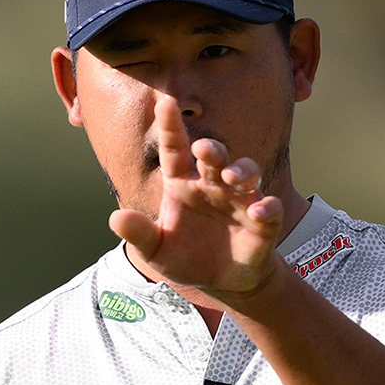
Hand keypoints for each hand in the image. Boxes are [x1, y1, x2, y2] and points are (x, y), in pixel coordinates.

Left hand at [109, 96, 283, 296]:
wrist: (221, 282)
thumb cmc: (186, 257)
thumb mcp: (156, 250)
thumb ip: (139, 234)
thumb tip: (115, 219)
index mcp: (183, 184)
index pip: (176, 150)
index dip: (172, 127)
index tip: (166, 102)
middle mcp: (213, 185)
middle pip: (214, 157)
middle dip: (212, 150)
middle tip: (204, 149)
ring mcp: (240, 201)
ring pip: (247, 173)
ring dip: (243, 171)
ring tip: (232, 178)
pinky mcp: (262, 222)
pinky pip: (269, 208)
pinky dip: (267, 207)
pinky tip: (259, 211)